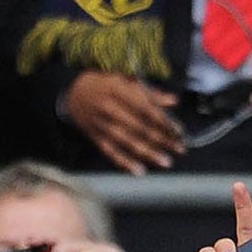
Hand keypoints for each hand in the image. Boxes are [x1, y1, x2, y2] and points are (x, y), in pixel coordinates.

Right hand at [63, 70, 181, 173]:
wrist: (72, 95)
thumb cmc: (103, 85)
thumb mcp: (124, 80)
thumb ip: (149, 91)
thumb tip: (173, 101)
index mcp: (118, 90)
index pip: (145, 108)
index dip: (163, 120)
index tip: (179, 130)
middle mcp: (110, 108)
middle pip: (139, 127)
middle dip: (161, 139)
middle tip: (179, 149)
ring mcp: (102, 125)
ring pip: (128, 142)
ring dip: (148, 153)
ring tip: (166, 162)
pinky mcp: (96, 138)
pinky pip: (111, 152)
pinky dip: (125, 163)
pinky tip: (139, 171)